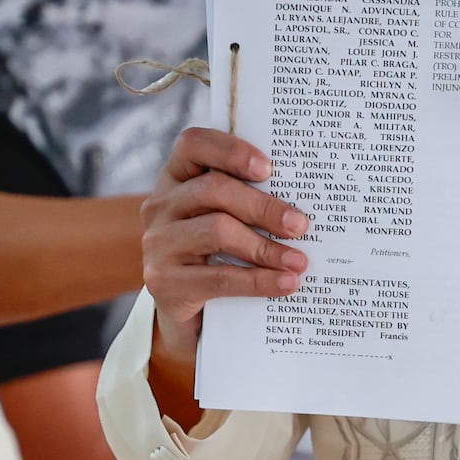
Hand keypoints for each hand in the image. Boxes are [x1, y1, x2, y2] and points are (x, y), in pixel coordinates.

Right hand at [141, 127, 308, 361]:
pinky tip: (286, 283)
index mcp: (175, 177)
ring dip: (266, 247)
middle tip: (300, 224)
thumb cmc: (216, 255)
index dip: (230, 150)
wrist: (188, 315)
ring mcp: (158, 244)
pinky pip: (220, 277)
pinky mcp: (164, 282)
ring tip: (299, 261)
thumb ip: (246, 199)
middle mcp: (160, 205)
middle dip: (263, 206)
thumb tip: (301, 201)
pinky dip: (259, 280)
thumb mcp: (225, 219)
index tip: (268, 168)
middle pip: (213, 189)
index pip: (193, 144)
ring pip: (217, 230)